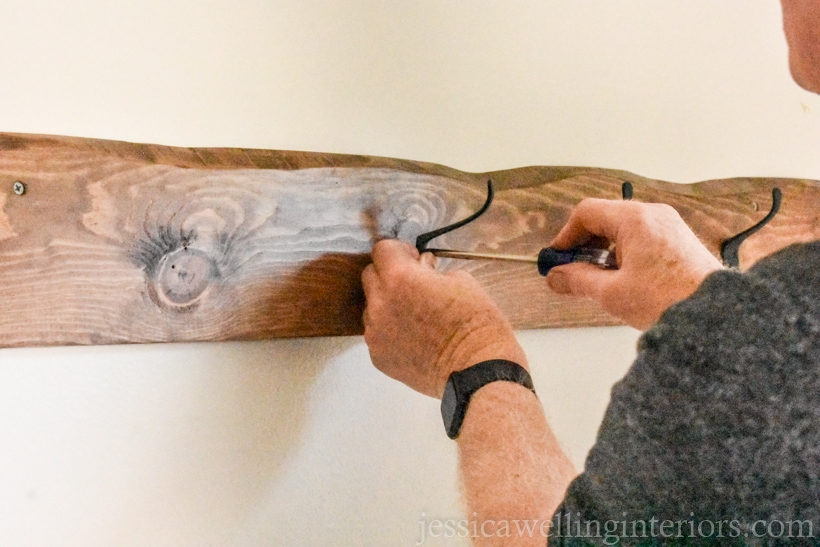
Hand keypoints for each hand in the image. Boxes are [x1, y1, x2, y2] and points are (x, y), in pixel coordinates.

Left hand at [361, 240, 525, 398]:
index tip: (414, 260)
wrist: (477, 370)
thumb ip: (431, 271)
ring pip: (371, 307)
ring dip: (387, 304)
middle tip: (414, 285)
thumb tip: (421, 269)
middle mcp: (380, 303)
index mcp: (400, 278)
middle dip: (389, 275)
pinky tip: (415, 338)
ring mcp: (375, 332)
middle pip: (370, 275)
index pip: (382, 249)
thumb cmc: (476, 323)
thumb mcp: (461, 280)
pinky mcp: (377, 356)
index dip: (399, 251)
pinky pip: (377, 333)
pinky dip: (390, 331)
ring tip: (415, 316)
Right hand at [546, 199, 722, 329]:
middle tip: (573, 271)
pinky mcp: (679, 240)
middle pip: (605, 218)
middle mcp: (653, 214)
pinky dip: (625, 252)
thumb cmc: (667, 300)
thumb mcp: (611, 293)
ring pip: (624, 228)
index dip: (566, 236)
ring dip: (605, 250)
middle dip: (585, 244)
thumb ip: (577, 280)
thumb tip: (556, 276)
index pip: (587, 213)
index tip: (558, 259)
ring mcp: (669, 225)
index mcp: (634, 219)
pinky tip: (623, 279)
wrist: (715, 315)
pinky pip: (642, 237)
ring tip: (599, 280)